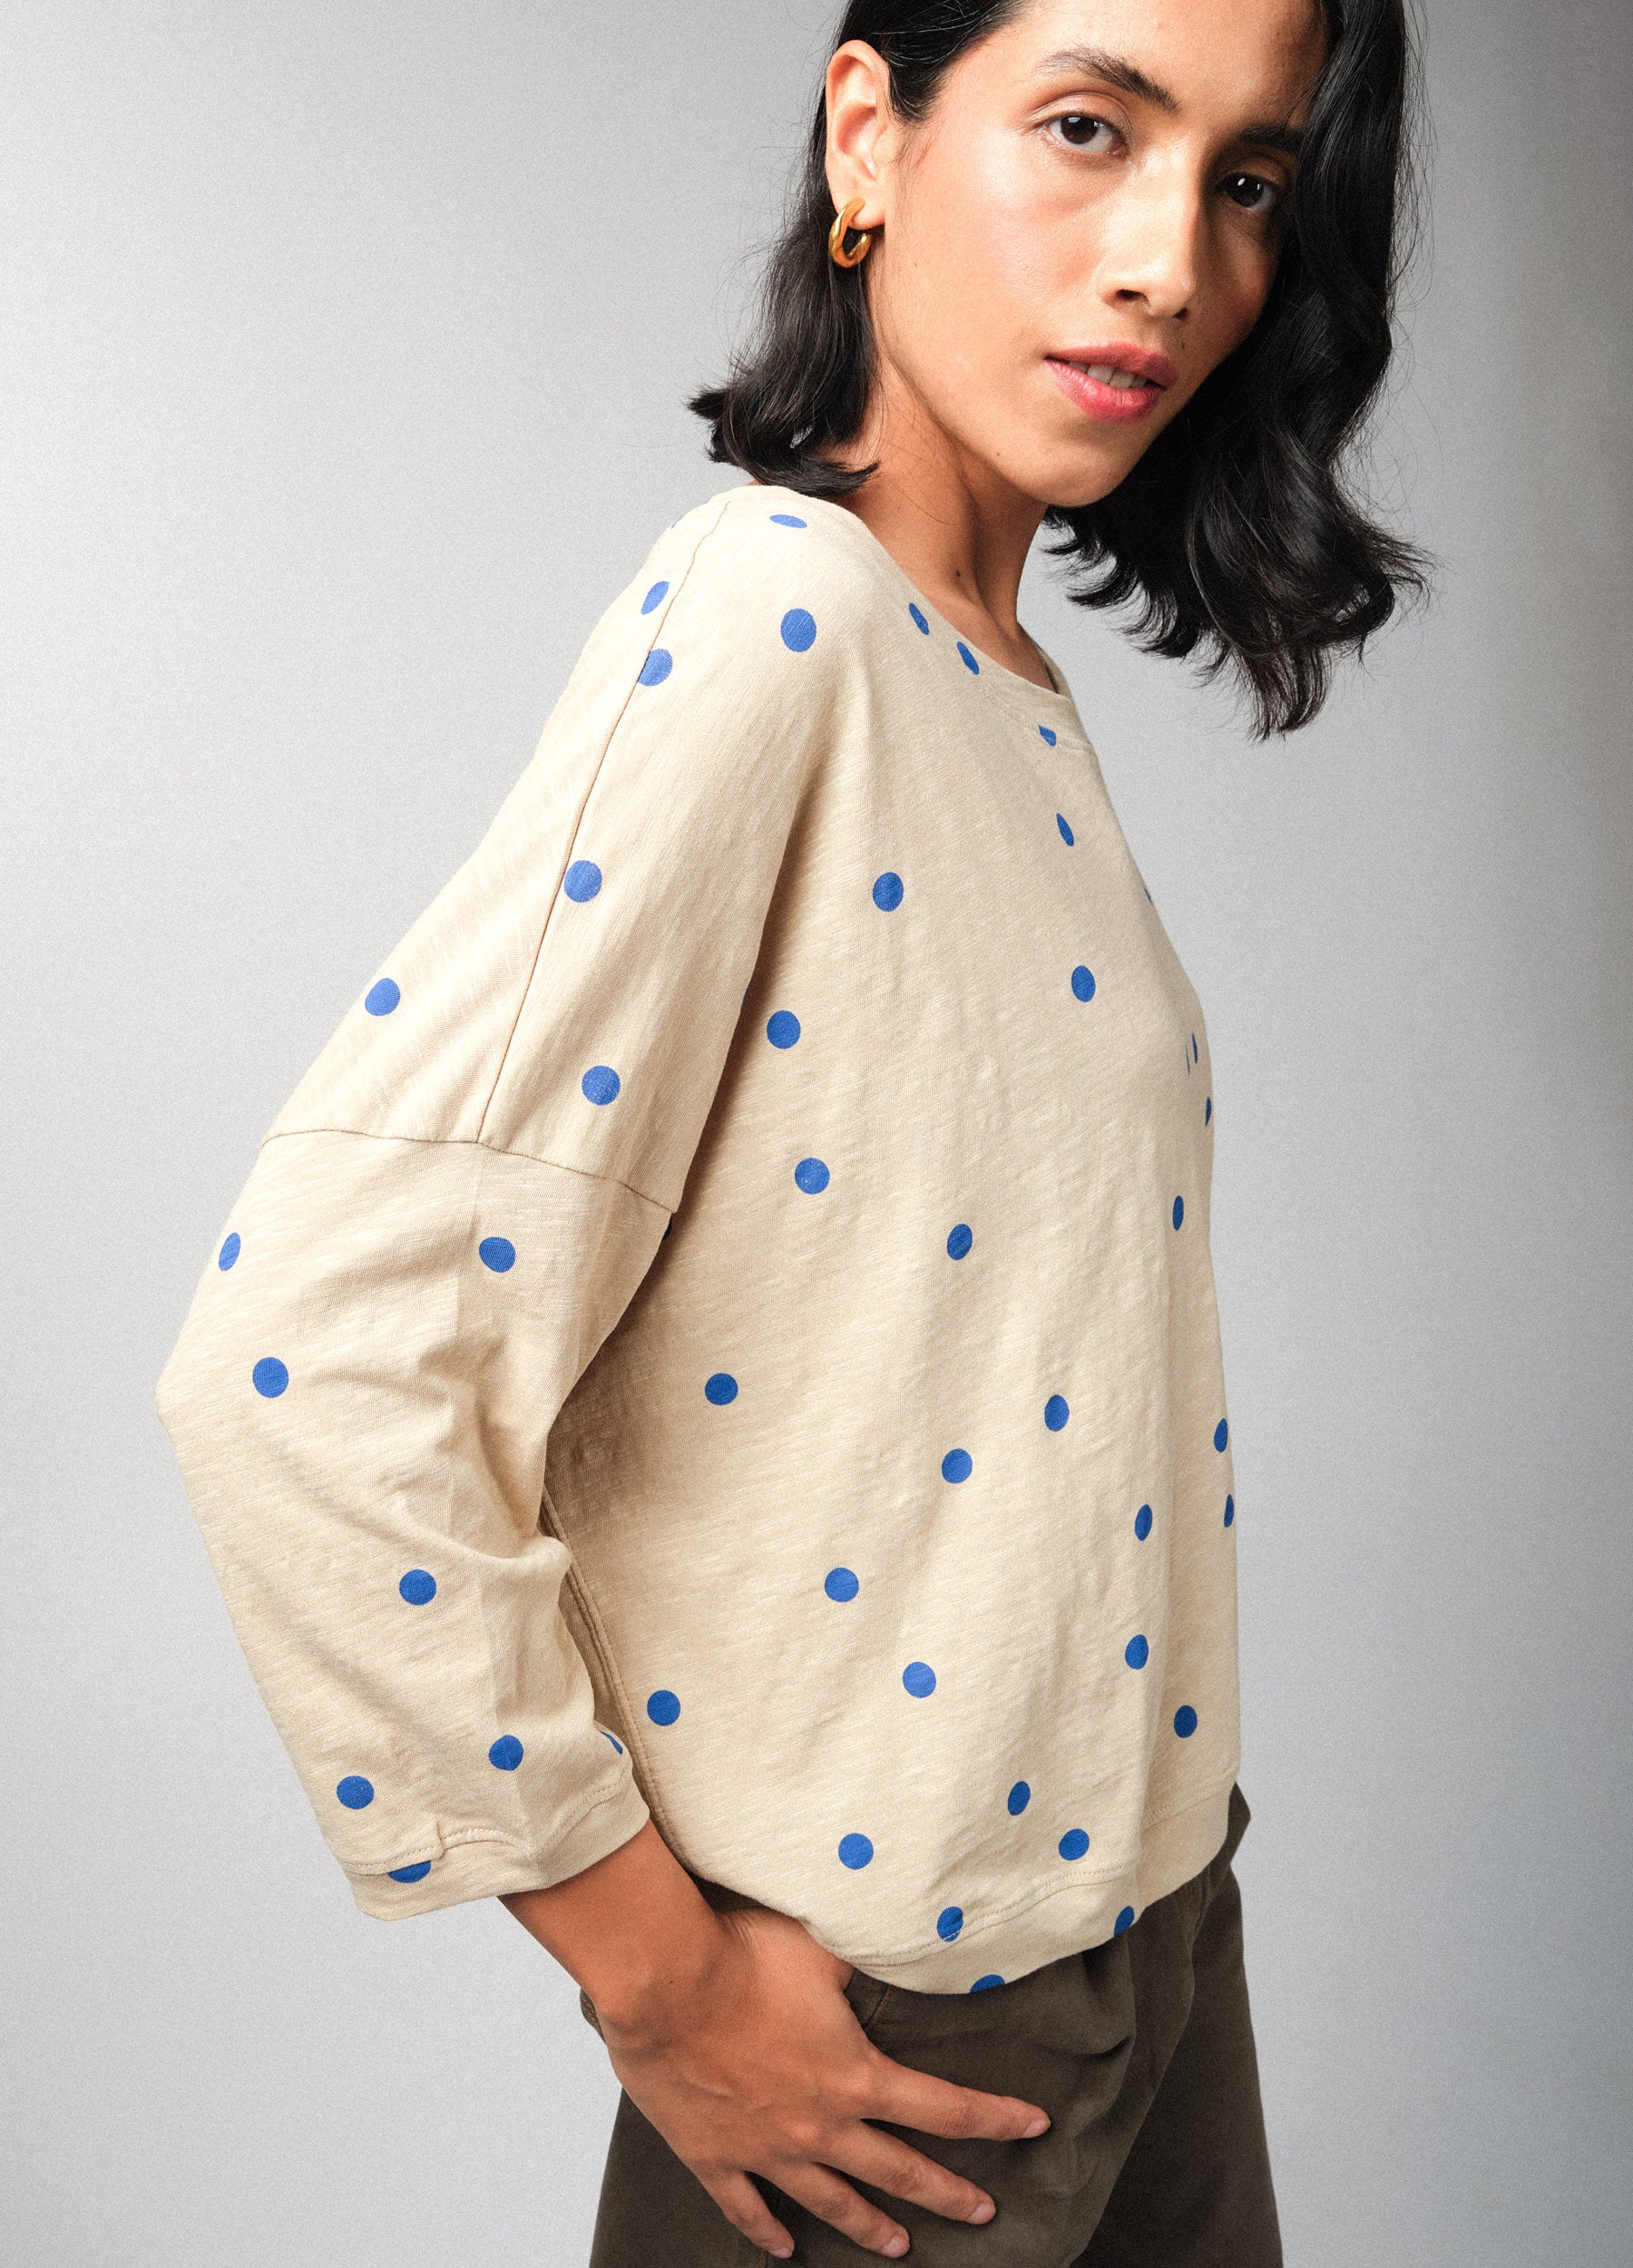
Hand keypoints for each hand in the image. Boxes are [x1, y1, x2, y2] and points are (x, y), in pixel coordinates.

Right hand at [598, 1900, 1050, 2258]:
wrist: (664, 1983)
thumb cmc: (742, 1955)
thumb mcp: (823, 1944)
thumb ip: (871, 1953)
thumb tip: (918, 1933)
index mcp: (855, 2076)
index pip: (946, 2107)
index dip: (996, 2118)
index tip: (1033, 2126)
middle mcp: (819, 2126)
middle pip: (899, 2171)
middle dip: (947, 2195)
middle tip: (983, 2214)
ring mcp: (767, 2150)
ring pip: (831, 2203)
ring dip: (870, 2228)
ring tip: (900, 2247)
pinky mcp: (716, 2157)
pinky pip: (747, 2208)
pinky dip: (766, 2233)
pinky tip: (783, 2250)